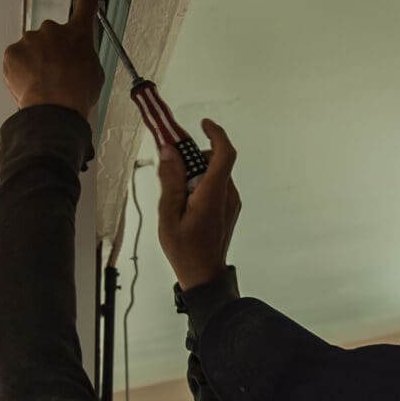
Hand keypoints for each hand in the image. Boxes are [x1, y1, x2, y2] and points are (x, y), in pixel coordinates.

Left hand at [3, 0, 104, 114]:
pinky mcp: (12, 52)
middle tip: (57, 71)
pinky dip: (21, 69)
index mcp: (78, 34)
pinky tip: (31, 83)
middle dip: (54, 49)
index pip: (85, 4)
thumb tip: (81, 58)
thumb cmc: (75, 95)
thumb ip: (86, 56)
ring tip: (43, 82)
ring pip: (32, 47)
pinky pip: (16, 58)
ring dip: (36, 60)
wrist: (53, 110)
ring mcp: (30, 40)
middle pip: (52, 33)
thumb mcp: (95, 74)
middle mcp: (53, 30)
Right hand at [157, 120, 240, 289]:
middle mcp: (227, 195)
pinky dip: (202, 184)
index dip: (216, 133)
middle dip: (194, 157)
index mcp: (213, 194)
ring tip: (177, 193)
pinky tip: (186, 202)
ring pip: (215, 174)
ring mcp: (231, 203)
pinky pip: (217, 187)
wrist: (204, 276)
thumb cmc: (186, 251)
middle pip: (215, 161)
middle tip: (172, 165)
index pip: (224, 153)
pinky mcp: (229, 209)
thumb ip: (170, 181)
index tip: (203, 124)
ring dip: (196, 173)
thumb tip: (169, 152)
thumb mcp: (168, 215)